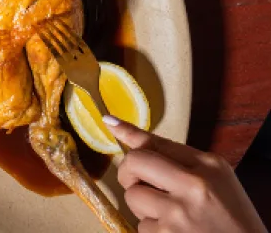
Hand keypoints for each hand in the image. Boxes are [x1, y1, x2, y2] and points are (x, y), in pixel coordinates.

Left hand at [106, 118, 265, 232]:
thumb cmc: (232, 219)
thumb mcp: (217, 181)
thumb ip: (178, 159)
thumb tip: (124, 132)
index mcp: (209, 165)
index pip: (157, 142)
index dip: (129, 133)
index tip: (109, 122)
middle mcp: (194, 185)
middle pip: (135, 162)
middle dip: (128, 172)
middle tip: (139, 183)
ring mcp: (179, 212)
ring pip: (132, 196)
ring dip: (143, 207)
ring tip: (171, 215)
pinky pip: (141, 225)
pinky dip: (153, 230)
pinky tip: (175, 232)